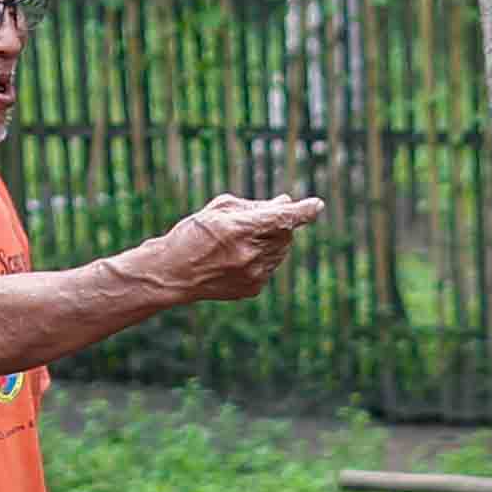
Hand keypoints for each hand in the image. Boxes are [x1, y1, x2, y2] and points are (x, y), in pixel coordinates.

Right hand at [144, 193, 321, 303]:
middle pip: (284, 233)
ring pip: (281, 251)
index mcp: (239, 230)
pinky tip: (239, 258)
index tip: (317, 205)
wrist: (174, 272)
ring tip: (242, 240)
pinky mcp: (253, 289)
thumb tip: (286, 202)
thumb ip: (256, 206)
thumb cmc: (194, 234)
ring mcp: (253, 275)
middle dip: (280, 223)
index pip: (281, 218)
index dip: (302, 211)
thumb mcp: (220, 210)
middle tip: (261, 219)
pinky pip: (271, 267)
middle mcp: (249, 254)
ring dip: (271, 240)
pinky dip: (263, 258)